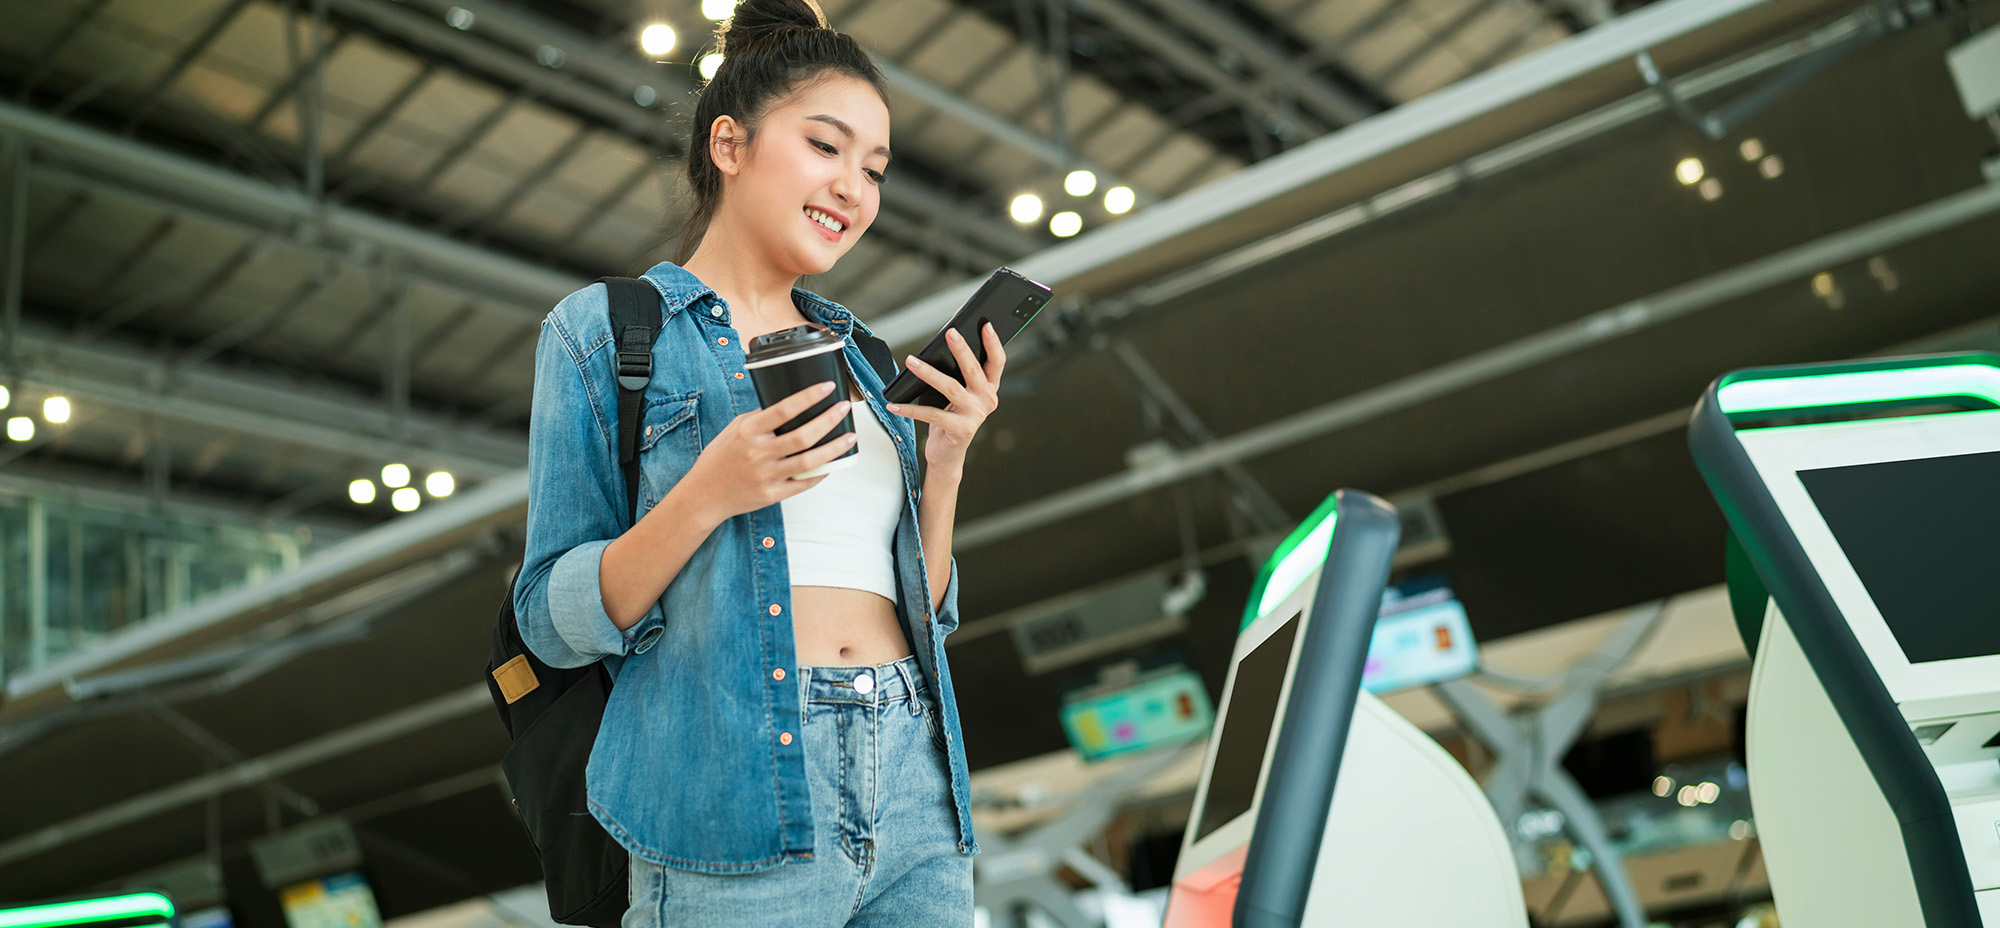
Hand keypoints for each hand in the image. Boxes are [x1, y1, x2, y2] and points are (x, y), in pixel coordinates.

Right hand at [680, 381, 857, 520]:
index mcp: (748, 432)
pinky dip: (821, 472)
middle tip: (844, 408)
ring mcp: (766, 475)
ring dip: (834, 448)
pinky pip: (804, 483)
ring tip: (850, 437)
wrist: (704, 495)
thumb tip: (789, 403)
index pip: (783, 409)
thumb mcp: (734, 429)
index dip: (808, 397)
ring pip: (809, 461)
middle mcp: (758, 453)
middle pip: (802, 436)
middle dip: (829, 419)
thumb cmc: (719, 459)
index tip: (827, 387)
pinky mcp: (773, 494)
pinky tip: (833, 463)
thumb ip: (760, 418)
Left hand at [887, 322, 1003, 473]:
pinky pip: (931, 414)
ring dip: (928, 373)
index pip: (997, 362)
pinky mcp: (961, 430)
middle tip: (950, 332)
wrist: (948, 454)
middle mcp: (987, 400)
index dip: (994, 343)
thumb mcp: (957, 395)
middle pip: (974, 370)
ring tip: (911, 361)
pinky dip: (910, 409)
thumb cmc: (951, 419)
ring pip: (950, 388)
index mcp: (989, 388)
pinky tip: (894, 404)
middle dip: (962, 349)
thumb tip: (937, 350)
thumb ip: (957, 376)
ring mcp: (975, 415)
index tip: (985, 324)